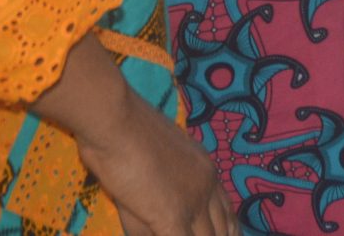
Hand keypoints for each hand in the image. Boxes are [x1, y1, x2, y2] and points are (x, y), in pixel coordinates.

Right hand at [77, 97, 234, 235]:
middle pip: (225, 229)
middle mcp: (206, 186)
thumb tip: (163, 213)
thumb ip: (163, 185)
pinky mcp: (172, 217)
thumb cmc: (125, 130)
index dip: (229, 231)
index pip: (227, 210)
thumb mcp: (155, 154)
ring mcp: (191, 202)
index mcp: (205, 169)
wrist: (114, 119)